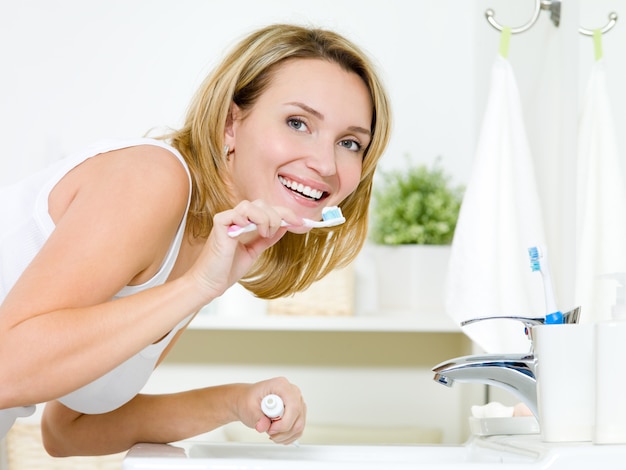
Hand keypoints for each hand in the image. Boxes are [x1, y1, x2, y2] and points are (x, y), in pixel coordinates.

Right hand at [186, 200, 304, 301]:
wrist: (210, 283)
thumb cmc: (227, 269)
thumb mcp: (254, 251)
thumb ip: (266, 238)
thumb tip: (284, 227)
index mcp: (244, 223)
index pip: (267, 209)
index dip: (286, 213)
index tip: (301, 223)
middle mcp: (236, 218)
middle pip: (262, 203)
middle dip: (278, 216)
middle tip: (280, 232)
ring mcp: (227, 220)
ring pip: (251, 205)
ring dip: (264, 218)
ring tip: (265, 234)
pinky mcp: (219, 224)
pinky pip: (236, 212)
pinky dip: (248, 220)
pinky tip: (251, 233)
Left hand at [239, 377, 305, 444]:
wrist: (248, 400)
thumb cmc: (249, 399)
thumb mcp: (248, 407)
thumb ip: (256, 417)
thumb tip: (263, 426)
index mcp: (281, 385)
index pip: (293, 406)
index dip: (284, 422)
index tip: (271, 429)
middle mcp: (292, 392)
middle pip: (298, 417)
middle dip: (283, 431)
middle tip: (269, 431)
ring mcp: (297, 402)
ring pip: (299, 425)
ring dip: (285, 435)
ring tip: (271, 433)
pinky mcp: (298, 412)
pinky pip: (299, 429)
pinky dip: (288, 436)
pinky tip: (277, 434)